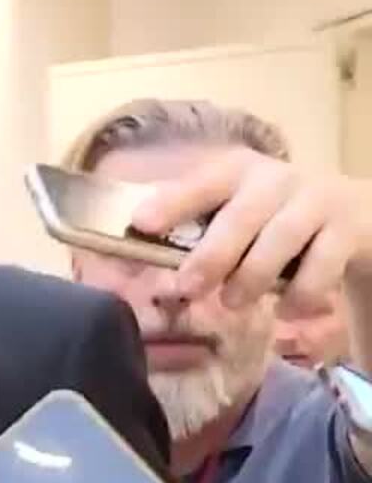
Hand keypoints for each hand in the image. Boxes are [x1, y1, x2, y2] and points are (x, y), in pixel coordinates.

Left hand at [133, 147, 371, 315]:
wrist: (358, 214)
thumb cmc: (276, 217)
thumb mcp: (237, 211)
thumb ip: (194, 226)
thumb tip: (132, 252)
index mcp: (238, 171)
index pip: (202, 182)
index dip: (172, 202)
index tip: (142, 223)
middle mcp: (277, 179)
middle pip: (241, 216)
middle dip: (212, 255)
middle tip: (188, 288)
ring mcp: (318, 199)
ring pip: (281, 239)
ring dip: (252, 276)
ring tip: (232, 303)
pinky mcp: (351, 228)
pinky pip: (323, 265)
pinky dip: (301, 294)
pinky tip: (287, 311)